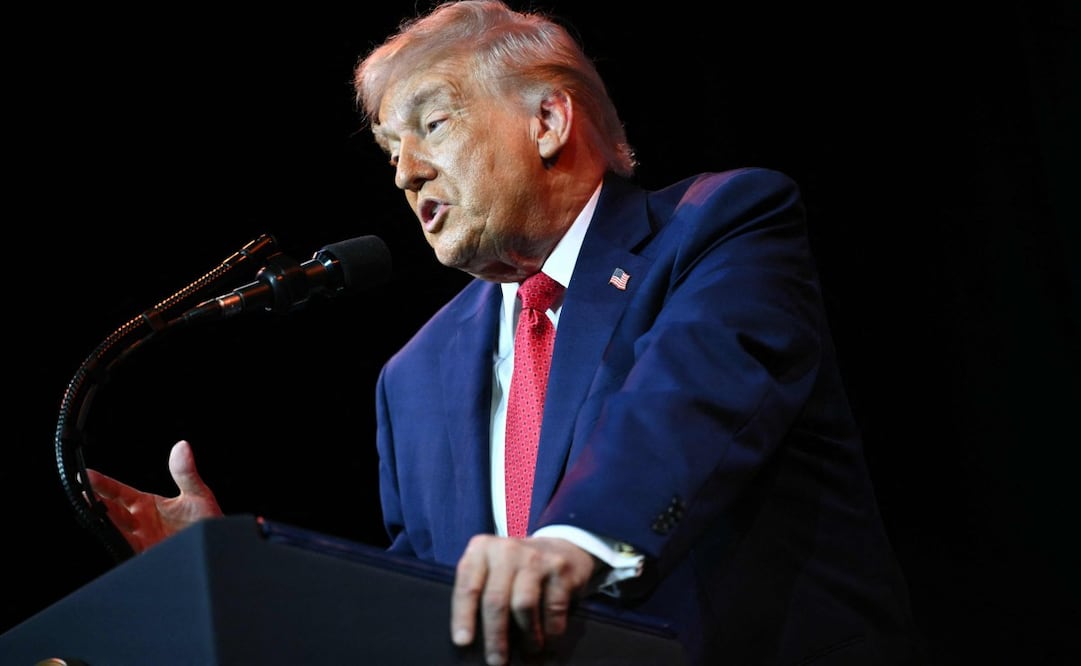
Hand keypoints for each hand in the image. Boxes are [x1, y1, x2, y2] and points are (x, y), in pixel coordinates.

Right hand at [84, 440, 222, 552]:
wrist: (218, 547)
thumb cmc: (207, 520)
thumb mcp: (197, 494)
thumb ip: (186, 473)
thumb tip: (182, 446)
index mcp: (146, 505)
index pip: (118, 493)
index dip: (101, 484)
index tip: (84, 475)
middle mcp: (139, 523)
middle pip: (111, 512)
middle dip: (95, 503)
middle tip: (81, 492)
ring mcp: (142, 541)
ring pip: (115, 531)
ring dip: (104, 523)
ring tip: (92, 513)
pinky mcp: (147, 557)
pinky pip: (128, 550)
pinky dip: (120, 544)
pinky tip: (113, 537)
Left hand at [451, 534, 595, 665]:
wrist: (561, 549)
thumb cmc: (516, 570)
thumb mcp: (491, 569)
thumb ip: (478, 592)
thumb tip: (469, 640)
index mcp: (481, 550)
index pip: (468, 586)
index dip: (463, 616)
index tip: (462, 642)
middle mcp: (507, 550)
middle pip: (496, 600)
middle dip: (495, 636)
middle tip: (496, 662)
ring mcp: (535, 557)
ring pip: (524, 606)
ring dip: (526, 636)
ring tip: (527, 653)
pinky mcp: (559, 568)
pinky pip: (552, 608)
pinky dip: (550, 632)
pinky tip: (548, 642)